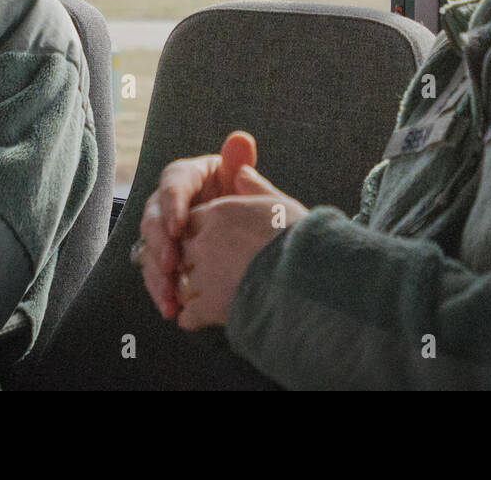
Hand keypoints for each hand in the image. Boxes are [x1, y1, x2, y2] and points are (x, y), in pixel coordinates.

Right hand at [138, 131, 258, 318]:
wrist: (239, 225)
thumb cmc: (238, 195)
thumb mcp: (239, 179)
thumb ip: (237, 161)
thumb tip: (240, 139)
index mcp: (184, 178)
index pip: (172, 184)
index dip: (172, 205)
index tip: (179, 226)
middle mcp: (166, 203)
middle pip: (153, 219)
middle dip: (159, 243)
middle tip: (171, 263)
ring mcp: (160, 232)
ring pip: (148, 250)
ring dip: (156, 273)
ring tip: (169, 294)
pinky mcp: (162, 257)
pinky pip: (154, 274)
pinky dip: (161, 291)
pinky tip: (170, 308)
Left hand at [176, 146, 308, 330]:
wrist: (309, 276)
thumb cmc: (299, 238)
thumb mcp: (278, 203)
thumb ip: (254, 187)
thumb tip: (241, 170)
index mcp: (220, 214)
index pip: (191, 219)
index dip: (198, 231)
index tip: (209, 241)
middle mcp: (206, 242)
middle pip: (180, 250)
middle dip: (188, 261)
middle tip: (203, 271)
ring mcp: (205, 275)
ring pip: (180, 284)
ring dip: (188, 291)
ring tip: (202, 296)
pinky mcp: (209, 307)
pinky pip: (188, 315)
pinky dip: (192, 318)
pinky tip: (200, 319)